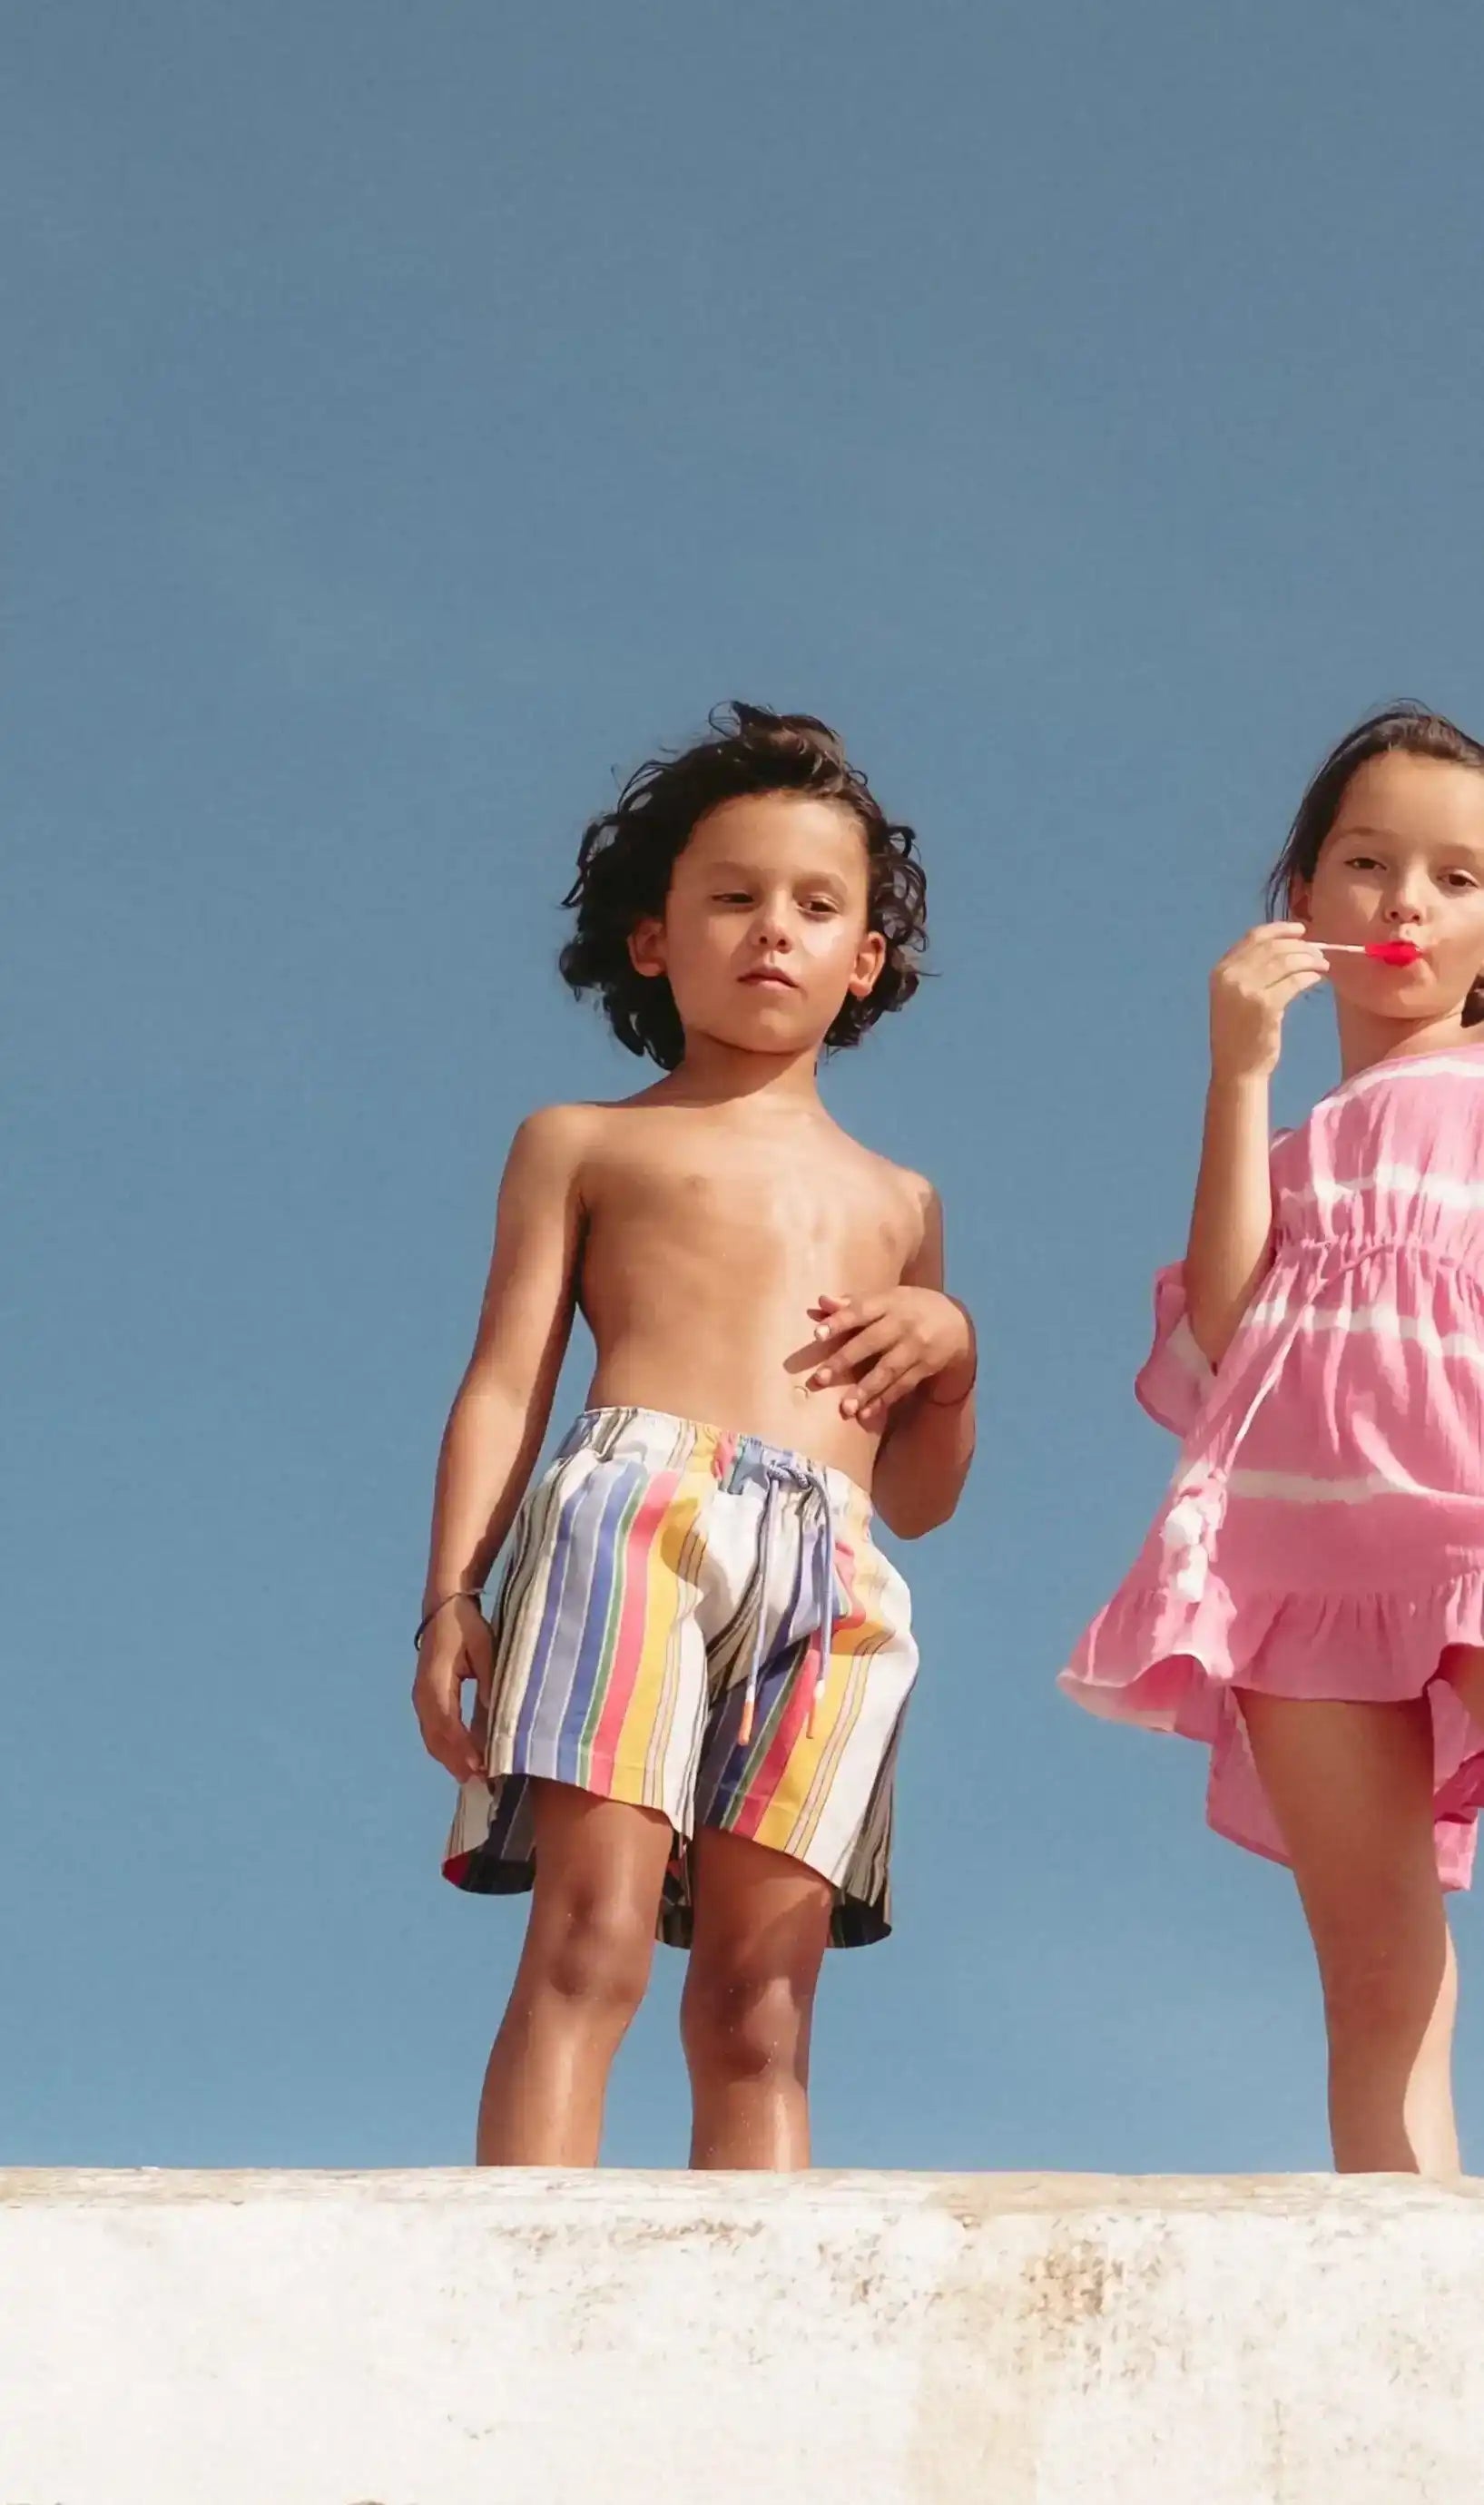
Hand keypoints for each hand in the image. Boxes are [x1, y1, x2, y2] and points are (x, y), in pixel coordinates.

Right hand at [412, 1595, 494, 1782]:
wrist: (443, 1608)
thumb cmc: (466, 1626)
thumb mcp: (484, 1649)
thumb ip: (489, 1682)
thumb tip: (498, 1715)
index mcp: (435, 1682)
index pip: (447, 1723)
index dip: (462, 1748)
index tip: (481, 1767)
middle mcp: (422, 1695)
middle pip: (436, 1738)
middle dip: (457, 1762)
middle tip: (483, 1782)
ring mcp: (421, 1699)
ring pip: (433, 1739)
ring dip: (452, 1759)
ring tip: (476, 1777)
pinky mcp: (425, 1700)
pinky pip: (434, 1731)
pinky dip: (448, 1749)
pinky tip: (466, 1759)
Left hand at [807, 1288, 975, 1428]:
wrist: (957, 1323)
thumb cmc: (910, 1308)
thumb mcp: (887, 1298)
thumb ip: (853, 1303)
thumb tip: (821, 1303)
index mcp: (890, 1302)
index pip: (861, 1310)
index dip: (840, 1321)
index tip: (817, 1335)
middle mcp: (904, 1323)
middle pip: (871, 1342)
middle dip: (845, 1360)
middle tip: (820, 1378)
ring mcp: (917, 1346)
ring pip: (888, 1369)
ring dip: (865, 1389)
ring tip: (845, 1408)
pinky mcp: (926, 1366)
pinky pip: (903, 1385)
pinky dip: (884, 1400)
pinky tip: (866, 1413)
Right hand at [1209, 922, 1329, 1081]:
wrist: (1236, 1068)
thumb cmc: (1239, 1033)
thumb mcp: (1235, 995)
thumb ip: (1251, 971)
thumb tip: (1289, 946)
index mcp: (1221, 970)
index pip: (1254, 937)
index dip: (1280, 929)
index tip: (1301, 930)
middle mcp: (1230, 976)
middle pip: (1273, 947)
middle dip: (1301, 946)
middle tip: (1319, 953)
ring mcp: (1246, 990)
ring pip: (1286, 961)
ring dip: (1309, 959)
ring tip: (1322, 965)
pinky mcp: (1265, 1005)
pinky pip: (1294, 981)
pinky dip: (1309, 976)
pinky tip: (1316, 979)